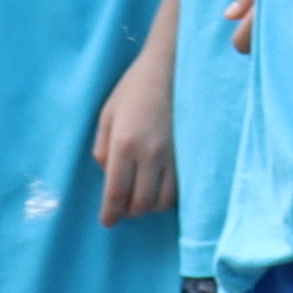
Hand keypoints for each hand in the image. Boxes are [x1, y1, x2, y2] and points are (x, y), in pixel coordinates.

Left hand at [93, 48, 176, 227]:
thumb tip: (107, 175)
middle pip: (140, 203)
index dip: (111, 213)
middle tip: (122, 206)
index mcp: (125, 143)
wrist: (171, 69)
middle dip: (129, 211)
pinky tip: (159, 188)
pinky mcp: (189, 155)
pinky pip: (179, 190)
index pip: (117, 192)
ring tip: (141, 196)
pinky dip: (167, 197)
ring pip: (162, 201)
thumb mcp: (107, 115)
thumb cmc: (133, 89)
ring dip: (149, 206)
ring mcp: (173, 156)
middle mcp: (150, 154)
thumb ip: (102, 148)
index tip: (107, 223)